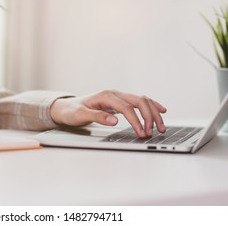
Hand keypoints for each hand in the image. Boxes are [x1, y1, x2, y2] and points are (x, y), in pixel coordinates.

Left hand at [50, 90, 165, 136]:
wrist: (66, 107)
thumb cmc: (72, 111)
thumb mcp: (80, 115)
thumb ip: (97, 117)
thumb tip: (114, 120)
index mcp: (106, 96)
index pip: (127, 108)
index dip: (136, 121)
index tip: (141, 133)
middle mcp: (115, 94)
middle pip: (139, 101)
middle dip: (150, 116)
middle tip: (154, 132)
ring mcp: (119, 97)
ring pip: (143, 100)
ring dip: (153, 113)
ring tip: (161, 127)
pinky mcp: (120, 102)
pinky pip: (140, 102)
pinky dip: (152, 106)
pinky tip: (161, 111)